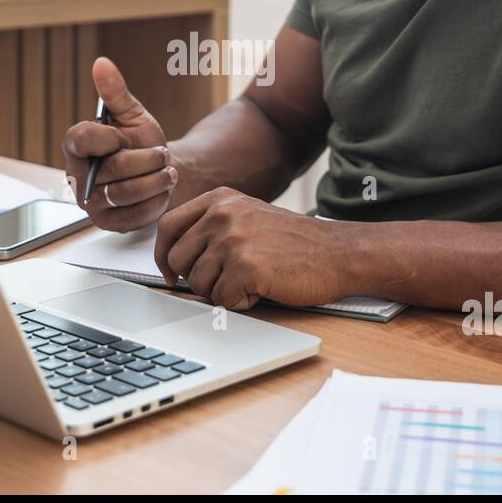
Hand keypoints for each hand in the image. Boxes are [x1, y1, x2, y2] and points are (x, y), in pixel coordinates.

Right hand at [62, 57, 175, 231]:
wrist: (157, 170)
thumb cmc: (139, 141)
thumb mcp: (132, 115)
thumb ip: (116, 92)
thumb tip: (102, 63)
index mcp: (76, 147)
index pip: (80, 140)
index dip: (107, 137)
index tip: (124, 136)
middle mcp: (78, 177)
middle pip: (113, 168)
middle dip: (146, 159)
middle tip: (161, 154)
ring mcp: (92, 204)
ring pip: (126, 193)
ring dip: (155, 179)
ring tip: (167, 170)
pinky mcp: (109, 223)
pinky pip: (135, 215)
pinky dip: (155, 200)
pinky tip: (162, 189)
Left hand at [153, 187, 354, 309]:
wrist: (337, 253)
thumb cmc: (295, 243)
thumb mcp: (249, 215)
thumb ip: (213, 226)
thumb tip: (173, 258)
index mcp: (219, 199)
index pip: (167, 227)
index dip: (164, 255)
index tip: (171, 274)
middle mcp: (222, 215)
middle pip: (178, 260)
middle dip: (197, 280)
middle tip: (227, 282)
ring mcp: (232, 239)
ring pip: (197, 284)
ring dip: (221, 292)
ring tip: (251, 281)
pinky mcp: (245, 266)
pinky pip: (221, 300)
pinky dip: (240, 303)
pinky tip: (262, 290)